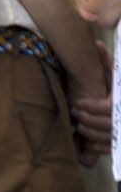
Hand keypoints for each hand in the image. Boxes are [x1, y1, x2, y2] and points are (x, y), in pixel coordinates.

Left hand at [69, 51, 111, 168]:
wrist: (120, 109)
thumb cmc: (119, 90)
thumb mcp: (115, 77)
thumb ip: (107, 63)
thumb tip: (96, 43)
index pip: (109, 106)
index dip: (92, 107)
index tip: (78, 103)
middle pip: (106, 122)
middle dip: (87, 118)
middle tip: (75, 114)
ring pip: (107, 136)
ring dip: (90, 132)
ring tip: (79, 125)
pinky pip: (110, 147)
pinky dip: (98, 146)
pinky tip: (89, 141)